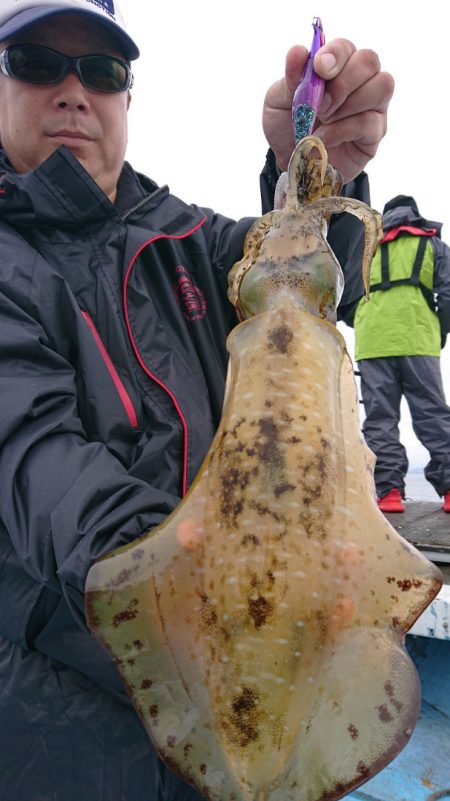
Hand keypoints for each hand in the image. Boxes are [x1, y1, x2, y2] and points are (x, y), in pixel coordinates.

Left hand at [263, 40, 394, 182]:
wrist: (291, 163)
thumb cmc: (287, 128)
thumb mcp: (278, 101)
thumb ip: (290, 77)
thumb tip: (298, 51)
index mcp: (336, 66)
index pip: (346, 47)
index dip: (336, 53)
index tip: (319, 69)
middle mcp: (359, 81)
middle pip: (369, 61)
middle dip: (342, 82)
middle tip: (320, 105)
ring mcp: (371, 106)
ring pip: (381, 86)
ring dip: (348, 104)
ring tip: (324, 121)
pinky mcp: (374, 133)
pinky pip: (369, 122)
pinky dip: (342, 130)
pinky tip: (324, 139)